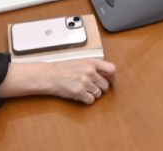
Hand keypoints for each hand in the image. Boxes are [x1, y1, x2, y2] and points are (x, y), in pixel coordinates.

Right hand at [0, 59, 115, 104]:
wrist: (50, 75)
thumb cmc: (63, 69)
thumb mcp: (81, 62)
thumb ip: (94, 66)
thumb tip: (107, 74)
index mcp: (91, 62)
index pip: (112, 69)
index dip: (112, 77)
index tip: (110, 80)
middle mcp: (90, 72)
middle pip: (106, 85)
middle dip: (100, 88)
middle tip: (92, 86)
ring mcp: (85, 82)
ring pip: (98, 94)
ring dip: (93, 94)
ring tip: (83, 89)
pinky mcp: (79, 92)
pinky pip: (90, 101)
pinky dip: (86, 100)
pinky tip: (80, 94)